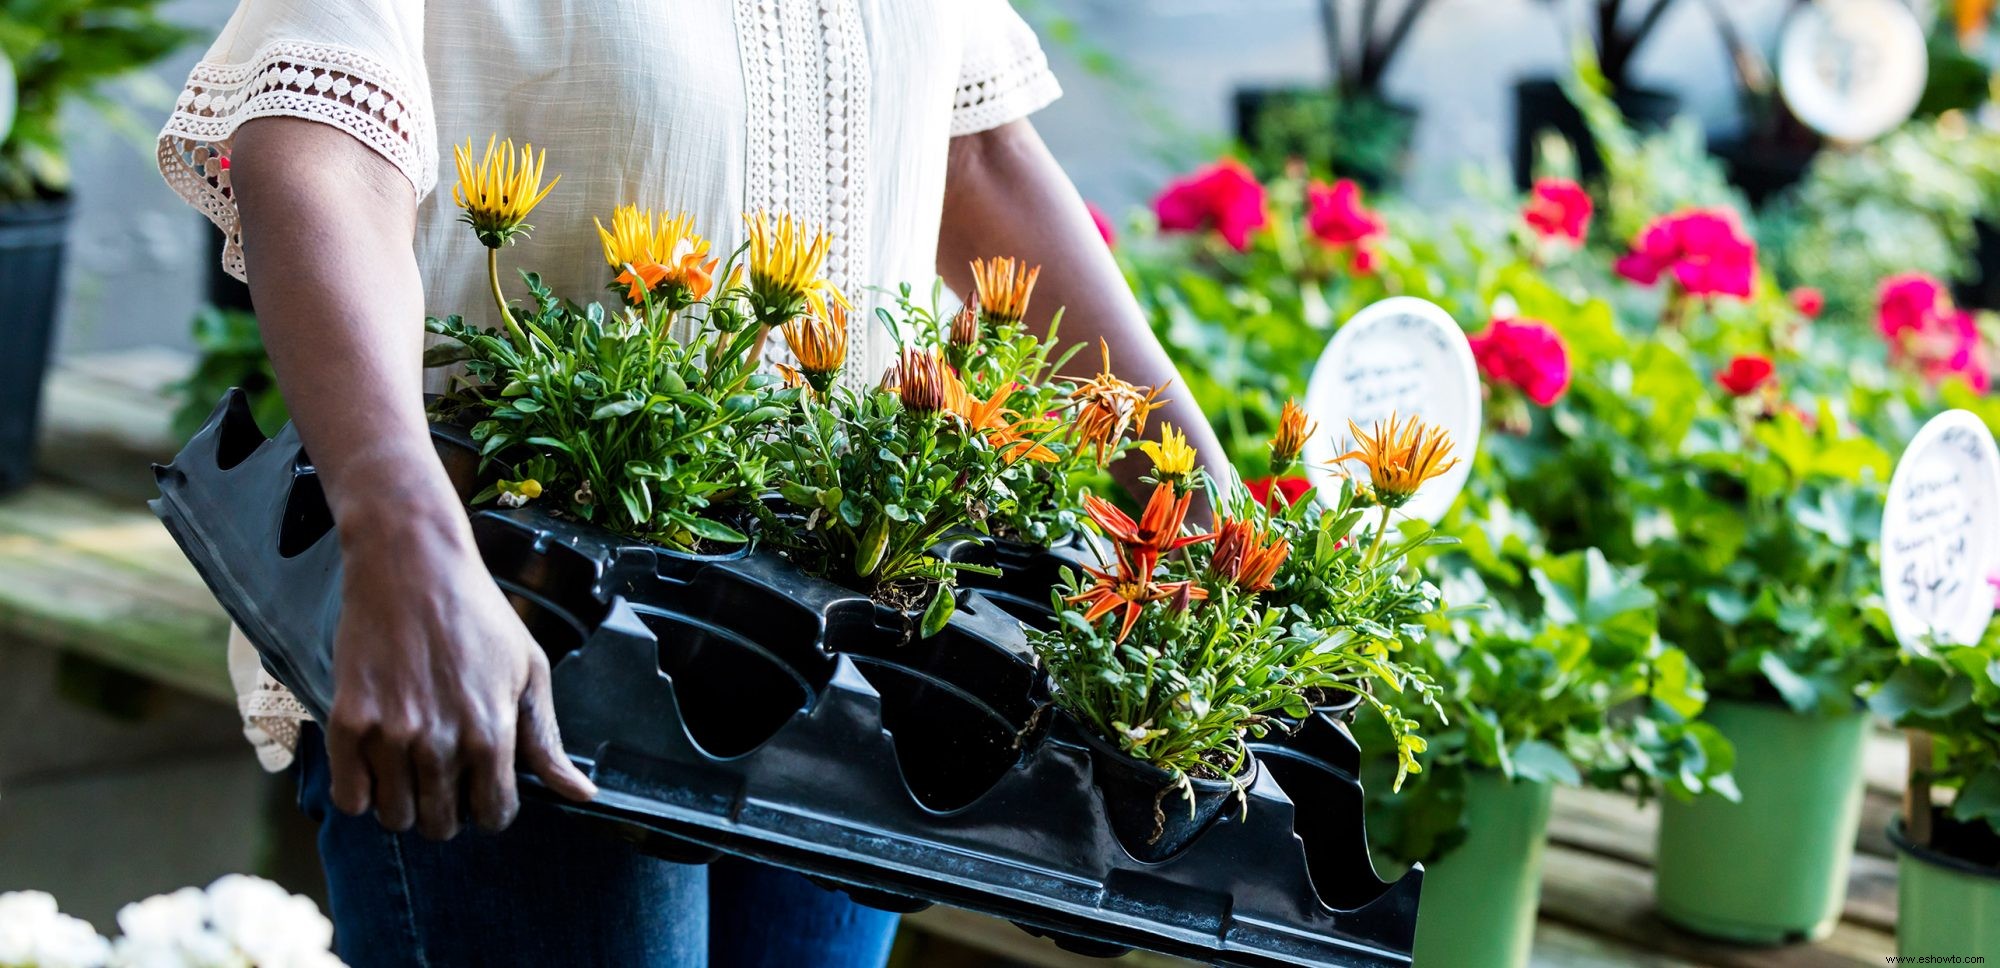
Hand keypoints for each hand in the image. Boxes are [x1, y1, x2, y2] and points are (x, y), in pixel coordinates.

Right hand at [323, 499, 596, 838]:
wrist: (412, 564)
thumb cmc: (476, 614)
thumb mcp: (528, 670)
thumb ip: (546, 740)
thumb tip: (580, 795)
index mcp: (492, 733)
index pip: (493, 815)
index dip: (489, 806)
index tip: (480, 786)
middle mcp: (441, 742)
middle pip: (440, 825)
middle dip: (445, 809)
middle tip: (441, 773)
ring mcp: (391, 735)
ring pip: (394, 818)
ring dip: (402, 802)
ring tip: (409, 765)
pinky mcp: (348, 722)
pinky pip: (349, 796)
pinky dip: (361, 790)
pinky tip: (376, 761)